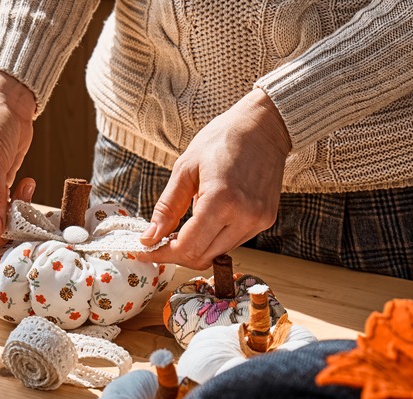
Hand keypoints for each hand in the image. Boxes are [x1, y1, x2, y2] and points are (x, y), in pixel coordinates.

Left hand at [139, 88, 290, 269]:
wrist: (264, 127)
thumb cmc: (222, 139)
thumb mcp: (185, 169)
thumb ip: (167, 208)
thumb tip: (150, 238)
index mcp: (221, 200)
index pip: (187, 247)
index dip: (163, 254)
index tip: (146, 252)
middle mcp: (244, 216)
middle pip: (202, 257)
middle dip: (177, 254)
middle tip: (160, 242)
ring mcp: (258, 220)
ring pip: (218, 253)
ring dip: (197, 247)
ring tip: (182, 228)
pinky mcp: (266, 220)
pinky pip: (234, 242)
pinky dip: (215, 238)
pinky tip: (206, 220)